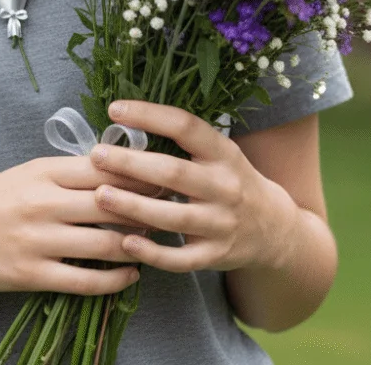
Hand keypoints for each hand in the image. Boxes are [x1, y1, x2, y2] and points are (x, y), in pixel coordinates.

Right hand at [0, 155, 165, 294]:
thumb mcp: (27, 173)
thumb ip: (67, 172)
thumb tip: (116, 168)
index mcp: (42, 172)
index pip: (102, 168)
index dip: (138, 172)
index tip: (165, 174)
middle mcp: (43, 203)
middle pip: (110, 203)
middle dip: (147, 206)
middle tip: (172, 208)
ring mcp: (38, 241)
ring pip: (104, 243)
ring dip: (137, 243)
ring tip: (157, 241)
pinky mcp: (33, 275)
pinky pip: (85, 280)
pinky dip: (116, 278)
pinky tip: (131, 272)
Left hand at [87, 100, 292, 273]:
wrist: (274, 228)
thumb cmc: (230, 180)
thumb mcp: (218, 153)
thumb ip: (182, 142)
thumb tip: (124, 122)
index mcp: (223, 153)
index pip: (185, 126)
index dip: (149, 115)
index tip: (115, 110)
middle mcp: (225, 186)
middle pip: (174, 172)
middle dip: (131, 163)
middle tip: (96, 154)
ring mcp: (221, 224)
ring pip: (173, 217)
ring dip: (133, 207)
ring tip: (99, 195)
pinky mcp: (216, 256)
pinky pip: (181, 259)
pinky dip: (153, 253)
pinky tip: (126, 242)